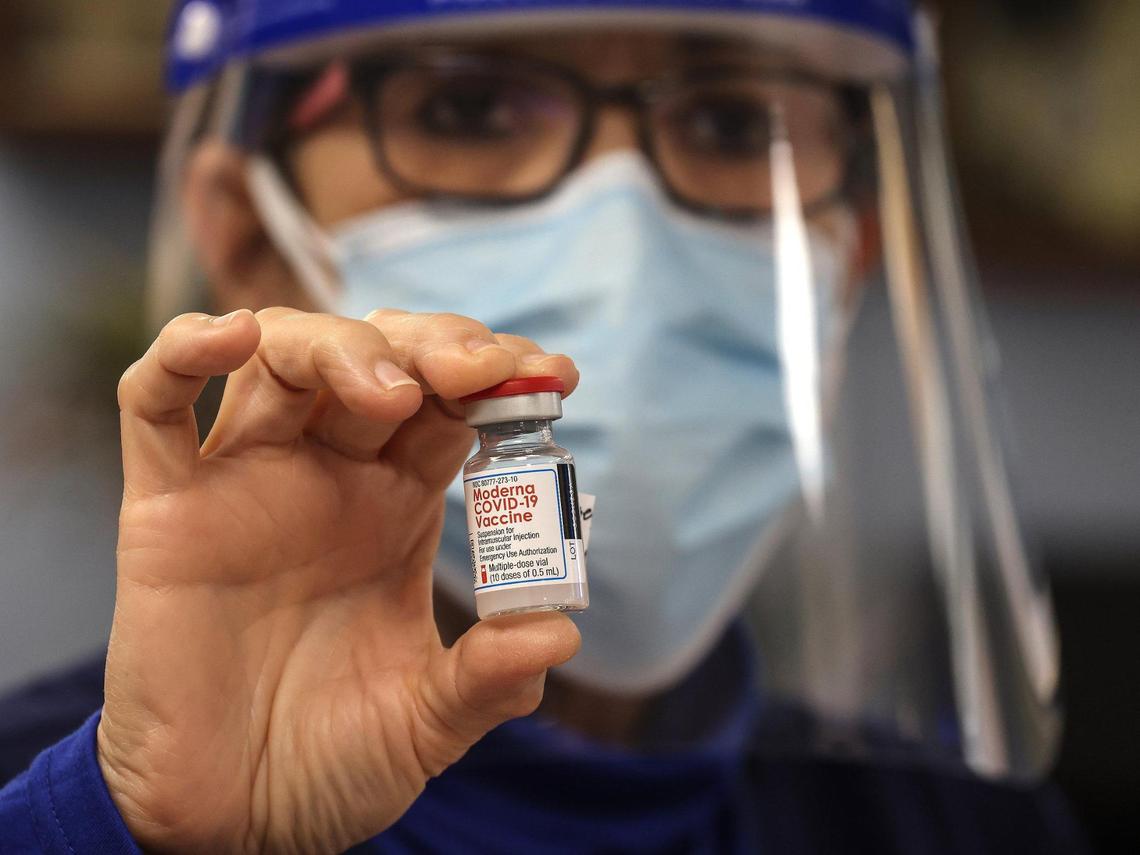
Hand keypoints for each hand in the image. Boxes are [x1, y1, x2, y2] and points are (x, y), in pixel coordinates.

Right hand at [98, 308, 580, 852]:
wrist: (231, 825)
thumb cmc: (330, 761)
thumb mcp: (427, 722)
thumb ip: (489, 679)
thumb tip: (560, 633)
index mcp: (397, 506)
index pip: (450, 407)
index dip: (498, 380)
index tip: (555, 373)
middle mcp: (328, 477)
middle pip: (376, 359)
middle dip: (432, 346)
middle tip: (480, 370)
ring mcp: (246, 483)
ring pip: (280, 360)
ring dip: (338, 346)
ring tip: (391, 389)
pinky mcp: (168, 509)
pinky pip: (155, 406)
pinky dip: (182, 354)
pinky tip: (232, 337)